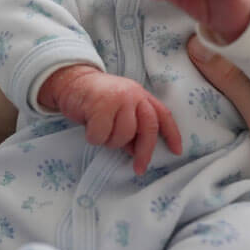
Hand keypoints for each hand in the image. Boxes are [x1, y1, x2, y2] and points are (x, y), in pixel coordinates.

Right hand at [39, 65, 181, 174]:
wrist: (72, 81)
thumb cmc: (97, 99)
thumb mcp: (120, 109)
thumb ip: (132, 126)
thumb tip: (136, 151)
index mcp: (141, 95)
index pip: (162, 115)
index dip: (172, 134)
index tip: (177, 152)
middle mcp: (133, 94)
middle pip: (148, 128)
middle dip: (144, 151)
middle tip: (139, 168)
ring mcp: (118, 98)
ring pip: (123, 135)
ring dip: (110, 141)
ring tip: (101, 130)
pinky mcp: (100, 104)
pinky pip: (101, 135)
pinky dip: (94, 137)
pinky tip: (89, 127)